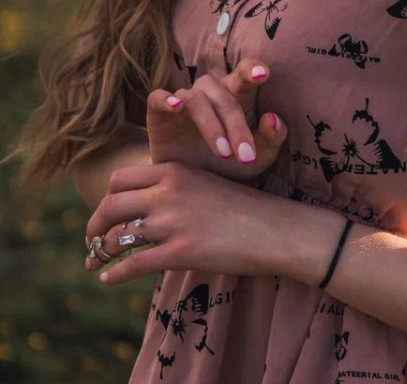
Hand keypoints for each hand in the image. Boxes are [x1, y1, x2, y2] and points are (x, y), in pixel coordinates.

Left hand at [84, 160, 288, 285]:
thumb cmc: (242, 208)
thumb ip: (174, 188)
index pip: (120, 179)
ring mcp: (172, 221)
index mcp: (173, 170)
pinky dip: (114, 273)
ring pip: (116, 235)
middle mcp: (168, 191)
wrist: (273, 227)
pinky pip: (133, 264)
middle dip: (94, 224)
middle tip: (91, 239)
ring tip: (94, 262)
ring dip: (99, 252)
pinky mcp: (180, 252)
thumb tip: (146, 204)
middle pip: (111, 204)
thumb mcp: (204, 182)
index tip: (104, 214)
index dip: (106, 198)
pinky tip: (107, 279)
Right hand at [146, 58, 287, 182]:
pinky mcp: (158, 113)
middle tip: (246, 156)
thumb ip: (272, 138)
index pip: (244, 73)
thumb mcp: (257, 158)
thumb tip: (273, 119)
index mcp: (235, 94)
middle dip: (237, 126)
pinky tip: (175, 107)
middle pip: (224, 96)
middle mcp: (209, 92)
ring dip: (211, 125)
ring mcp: (183, 99)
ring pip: (196, 98)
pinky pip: (158, 97)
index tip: (261, 75)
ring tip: (223, 153)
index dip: (251, 69)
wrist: (191, 189)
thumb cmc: (229, 164)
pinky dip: (165, 99)